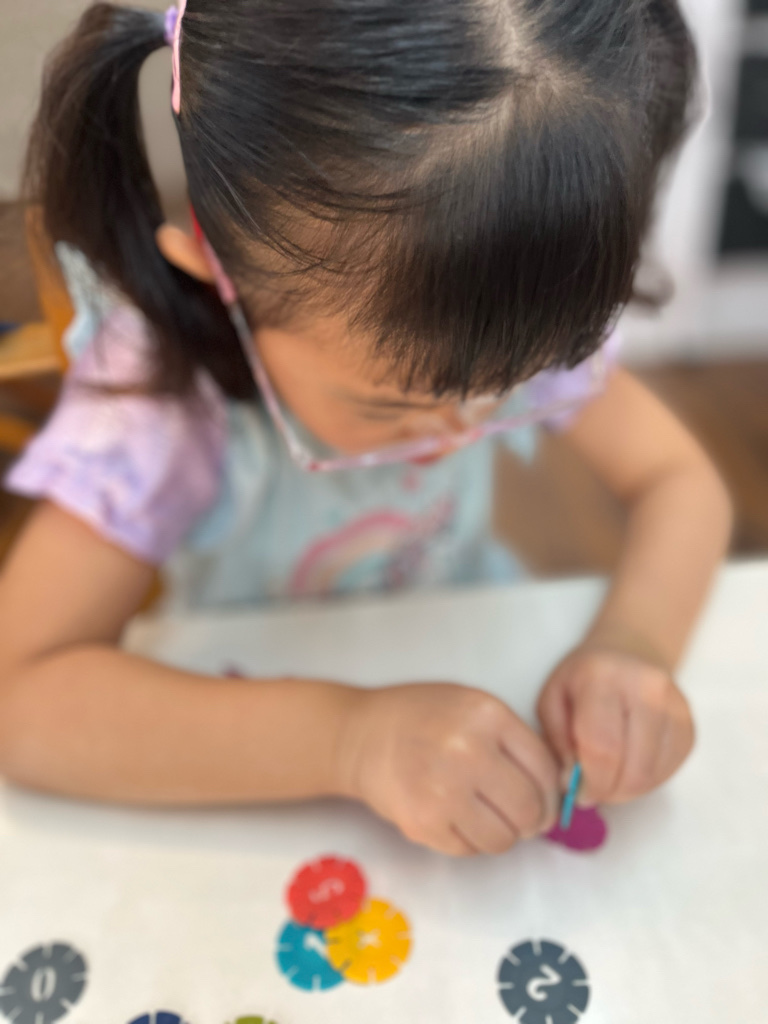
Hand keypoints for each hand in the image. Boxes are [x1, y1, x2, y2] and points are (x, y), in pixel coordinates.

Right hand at [336, 683, 559, 855]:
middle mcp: (468, 750)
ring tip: (482, 815)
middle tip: (517, 816)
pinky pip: (470, 850)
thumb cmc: (421, 718)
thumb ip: (513, 740)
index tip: (543, 801)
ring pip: (503, 838)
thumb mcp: (473, 707)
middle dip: (529, 820)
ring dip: (500, 834)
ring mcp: (444, 789)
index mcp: (487, 716)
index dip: (550, 794)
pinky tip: (454, 817)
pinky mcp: (424, 823)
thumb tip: (556, 789)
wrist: (361, 735)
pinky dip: (469, 841)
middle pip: (528, 809)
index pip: (545, 770)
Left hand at [536, 646, 694, 804]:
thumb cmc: (583, 679)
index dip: (591, 781)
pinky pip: (669, 772)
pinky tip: (627, 766)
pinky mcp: (689, 727)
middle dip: (609, 791)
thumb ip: (558, 741)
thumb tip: (573, 784)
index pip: (603, 747)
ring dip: (626, 790)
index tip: (579, 793)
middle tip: (593, 790)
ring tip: (608, 776)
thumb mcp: (552, 700)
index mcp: (604, 678)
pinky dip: (645, 782)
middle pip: (633, 768)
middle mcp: (647, 689)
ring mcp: (675, 707)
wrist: (628, 652)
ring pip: (652, 775)